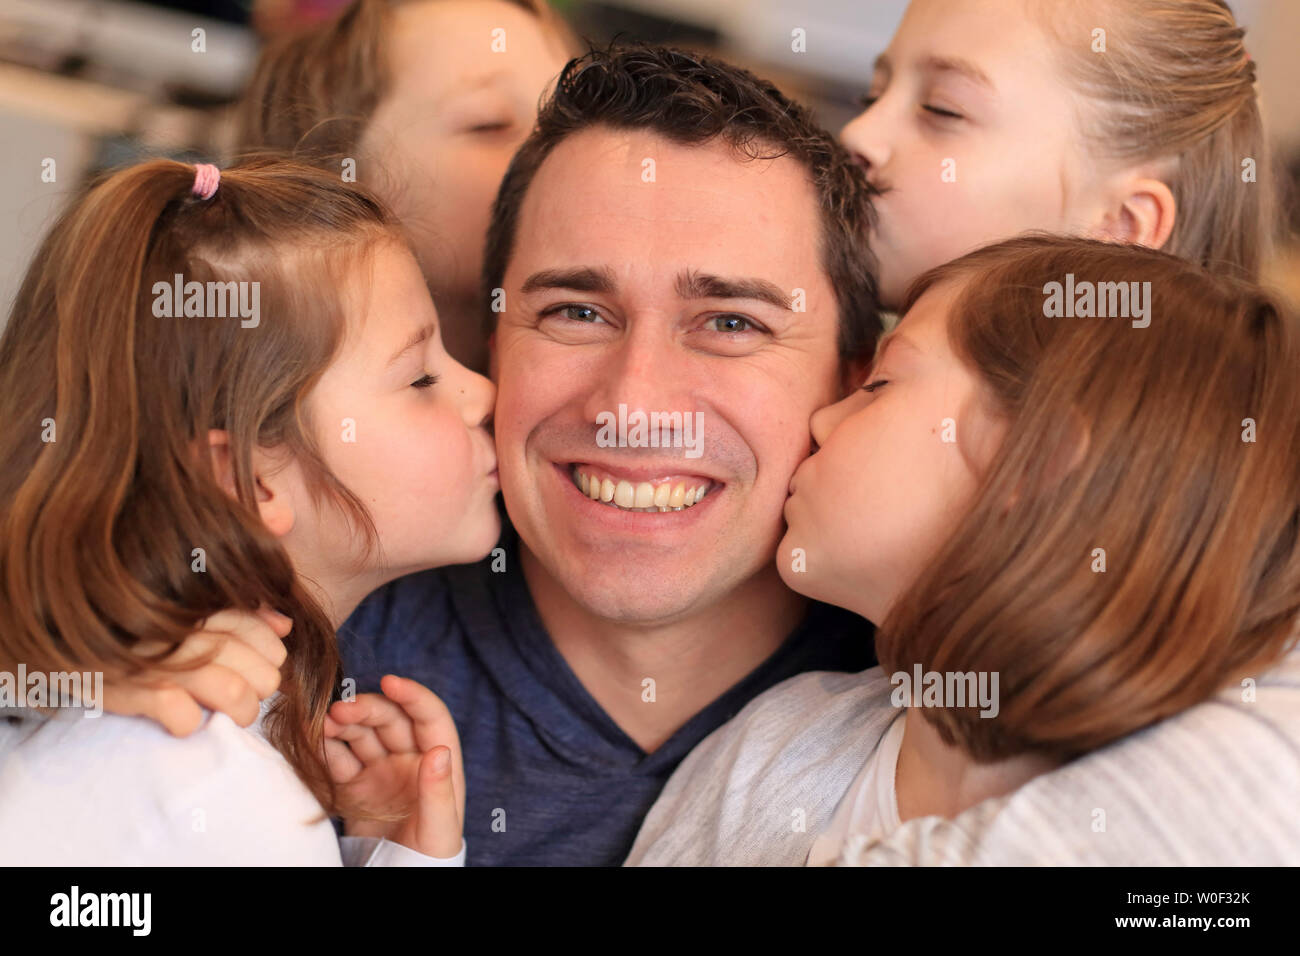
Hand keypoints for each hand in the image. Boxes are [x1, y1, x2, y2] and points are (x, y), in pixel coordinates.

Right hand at [101, 607, 289, 735]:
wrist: (63, 636)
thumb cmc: (141, 628)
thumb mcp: (187, 609)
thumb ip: (239, 611)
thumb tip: (285, 625)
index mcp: (195, 602)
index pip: (255, 626)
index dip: (271, 651)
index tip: (272, 664)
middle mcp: (178, 627)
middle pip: (249, 662)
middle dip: (261, 685)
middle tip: (253, 695)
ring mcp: (154, 657)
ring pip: (228, 689)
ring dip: (241, 709)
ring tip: (237, 715)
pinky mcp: (127, 689)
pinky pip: (180, 714)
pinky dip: (190, 723)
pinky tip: (187, 721)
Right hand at [325, 675, 464, 858]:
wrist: (400, 881)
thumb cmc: (430, 858)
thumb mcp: (440, 829)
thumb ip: (439, 791)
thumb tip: (439, 751)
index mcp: (439, 763)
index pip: (430, 717)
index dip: (413, 695)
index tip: (390, 681)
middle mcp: (410, 760)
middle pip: (390, 721)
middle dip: (365, 709)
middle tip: (338, 710)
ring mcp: (381, 771)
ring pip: (361, 736)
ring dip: (342, 725)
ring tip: (321, 725)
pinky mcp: (355, 787)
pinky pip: (340, 760)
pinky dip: (326, 749)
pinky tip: (314, 742)